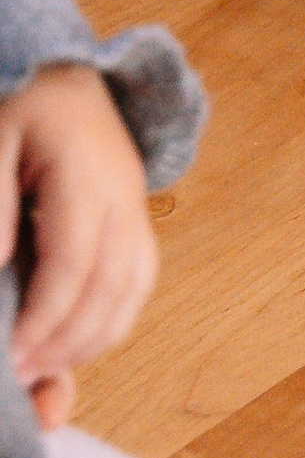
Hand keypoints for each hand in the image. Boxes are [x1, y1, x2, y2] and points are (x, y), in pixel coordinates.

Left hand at [2, 66, 157, 430]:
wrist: (72, 83)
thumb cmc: (26, 112)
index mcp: (85, 174)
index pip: (73, 263)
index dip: (44, 317)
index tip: (10, 354)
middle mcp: (122, 197)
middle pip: (109, 287)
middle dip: (66, 342)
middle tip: (23, 374)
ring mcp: (136, 211)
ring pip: (132, 291)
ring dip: (92, 340)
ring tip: (46, 368)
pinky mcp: (137, 223)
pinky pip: (139, 283)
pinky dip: (112, 322)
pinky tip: (78, 343)